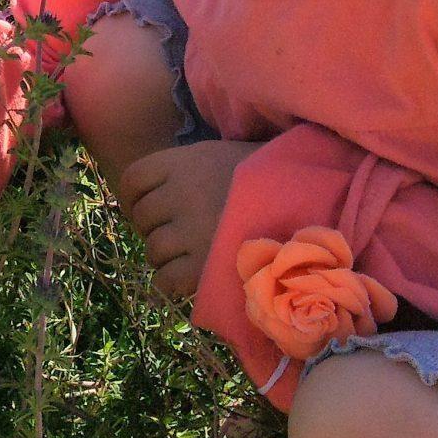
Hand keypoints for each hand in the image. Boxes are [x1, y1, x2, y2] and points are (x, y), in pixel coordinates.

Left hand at [117, 139, 264, 300]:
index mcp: (181, 163)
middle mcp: (180, 194)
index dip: (132, 197)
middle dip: (153, 228)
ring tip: (184, 255)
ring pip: (153, 249)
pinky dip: (170, 280)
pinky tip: (186, 276)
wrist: (305, 200)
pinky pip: (166, 278)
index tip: (144, 208)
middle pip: (142, 217)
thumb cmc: (261, 178)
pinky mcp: (205, 265)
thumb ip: (182, 172)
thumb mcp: (215, 157)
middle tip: (174, 234)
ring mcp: (192, 230)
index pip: (133, 180)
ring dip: (162, 256)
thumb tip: (153, 195)